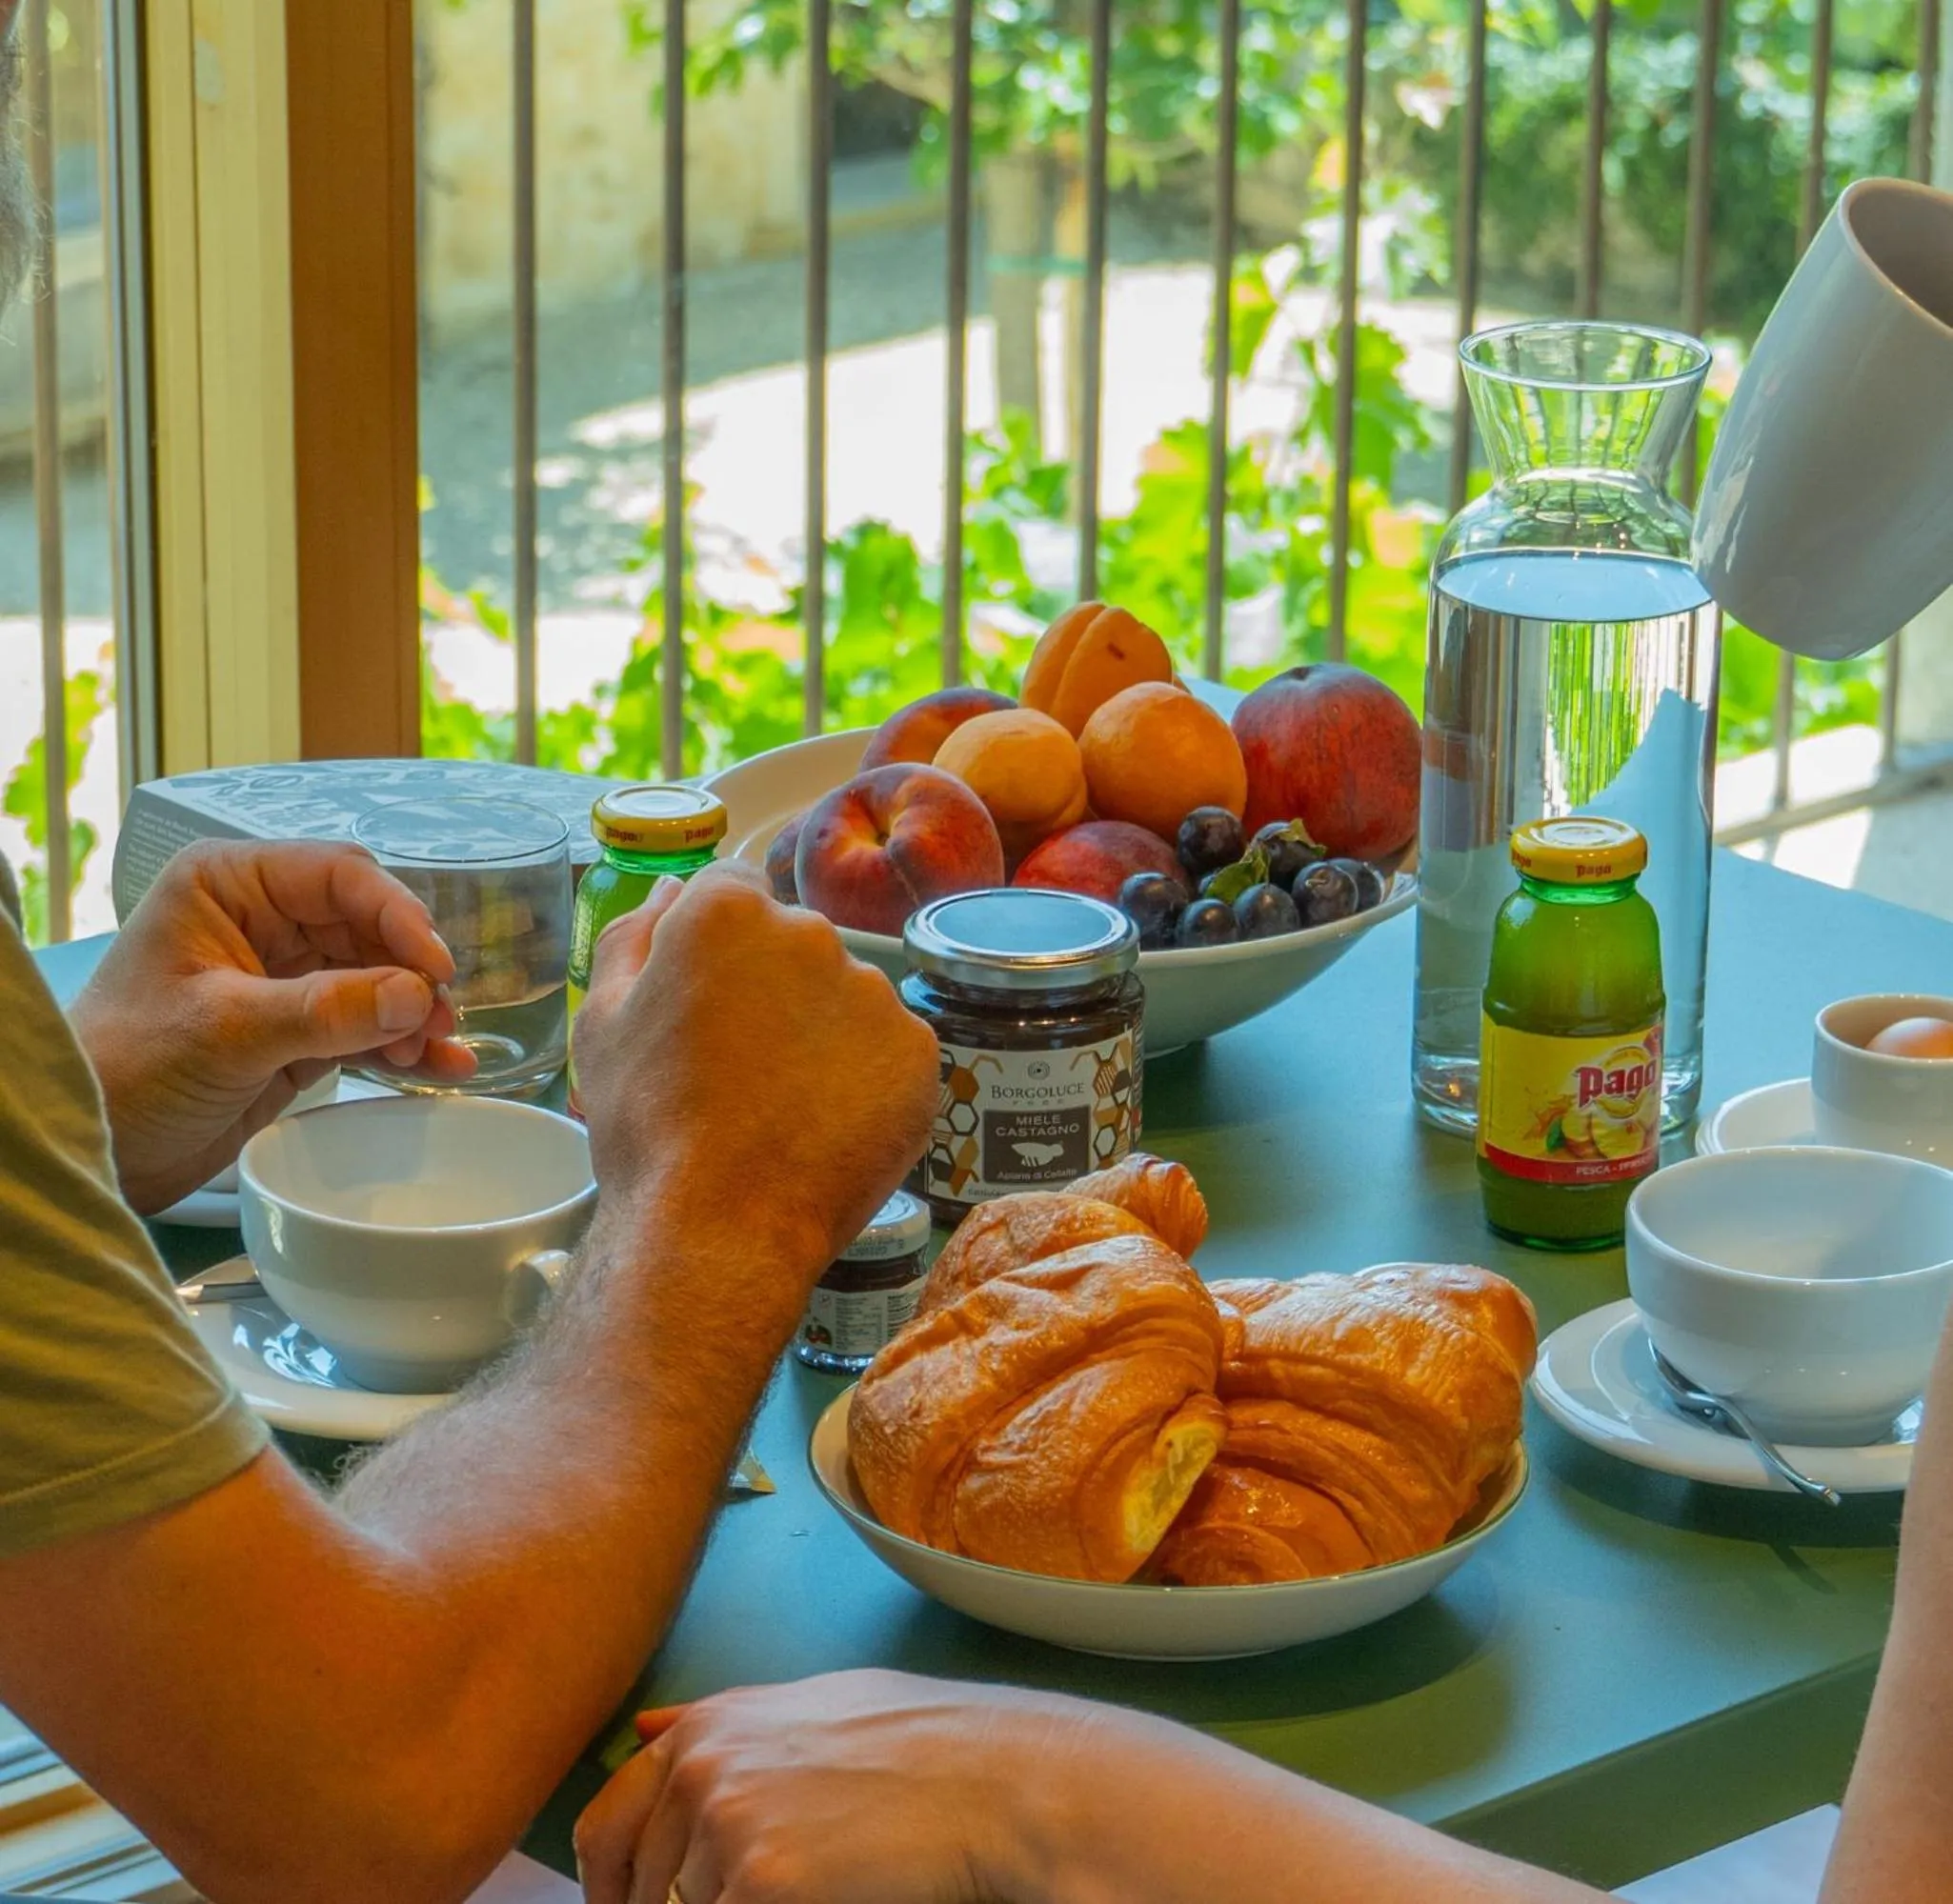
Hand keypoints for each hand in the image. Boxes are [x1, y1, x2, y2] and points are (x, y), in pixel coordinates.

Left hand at [71, 841, 470, 1212]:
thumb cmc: (127, 1069)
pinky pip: (370, 1025)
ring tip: (439, 1050)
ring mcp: (286, 976)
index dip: (397, 914)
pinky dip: (405, 1045)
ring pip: (379, 976)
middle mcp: (263, 919)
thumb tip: (416, 996)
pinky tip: (442, 1068)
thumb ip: (323, 1011)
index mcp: (230, 886)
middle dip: (411, 970)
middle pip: (369, 924)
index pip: (337, 876)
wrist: (95, 1148)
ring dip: (416, 1011)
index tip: (436, 967)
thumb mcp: (224, 1032)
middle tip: (441, 1017)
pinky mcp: (302, 1030)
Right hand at [571, 864, 938, 1328]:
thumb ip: (634, 936)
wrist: (718, 1228)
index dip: (717, 947)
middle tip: (740, 1066)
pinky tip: (825, 1126)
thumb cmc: (647, 1126)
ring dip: (823, 1033)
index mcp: (729, 912)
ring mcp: (875, 992)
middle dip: (773, 987)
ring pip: (847, 997)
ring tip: (783, 1107)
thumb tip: (670, 886)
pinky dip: (866, 1079)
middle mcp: (813, 934)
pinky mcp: (918, 1052)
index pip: (733, 890)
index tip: (710, 1001)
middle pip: (796, 943)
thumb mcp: (604, 1021)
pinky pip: (889, 1050)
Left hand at [574, 1671, 1095, 1903]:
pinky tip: (814, 1902)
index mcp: (705, 1728)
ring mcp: (725, 1826)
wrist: (992, 1780)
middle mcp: (700, 1769)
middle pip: (638, 1890)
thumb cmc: (919, 1746)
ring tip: (803, 1892)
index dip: (613, 1890)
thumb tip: (645, 1729)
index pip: (605, 1832)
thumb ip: (720, 1722)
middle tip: (738, 1901)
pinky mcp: (759, 1884)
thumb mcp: (809, 1705)